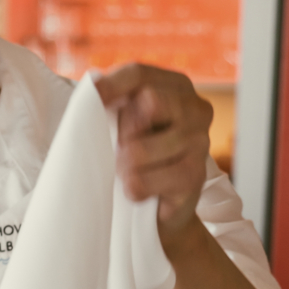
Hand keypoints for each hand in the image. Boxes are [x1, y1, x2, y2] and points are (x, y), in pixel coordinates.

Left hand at [96, 64, 212, 246]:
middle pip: (144, 103)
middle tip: (123, 151)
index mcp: (176, 88)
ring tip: (129, 175)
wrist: (158, 215)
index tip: (89, 98)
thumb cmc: (136, 163)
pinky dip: (131, 190)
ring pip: (138, 149)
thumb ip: (114, 104)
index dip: (109, 86)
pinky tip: (137, 193)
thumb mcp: (124, 126)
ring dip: (123, 168)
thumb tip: (92, 91)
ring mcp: (200, 141)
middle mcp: (196, 108)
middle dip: (124, 131)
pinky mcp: (194, 176)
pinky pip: (141, 181)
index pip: (138, 74)